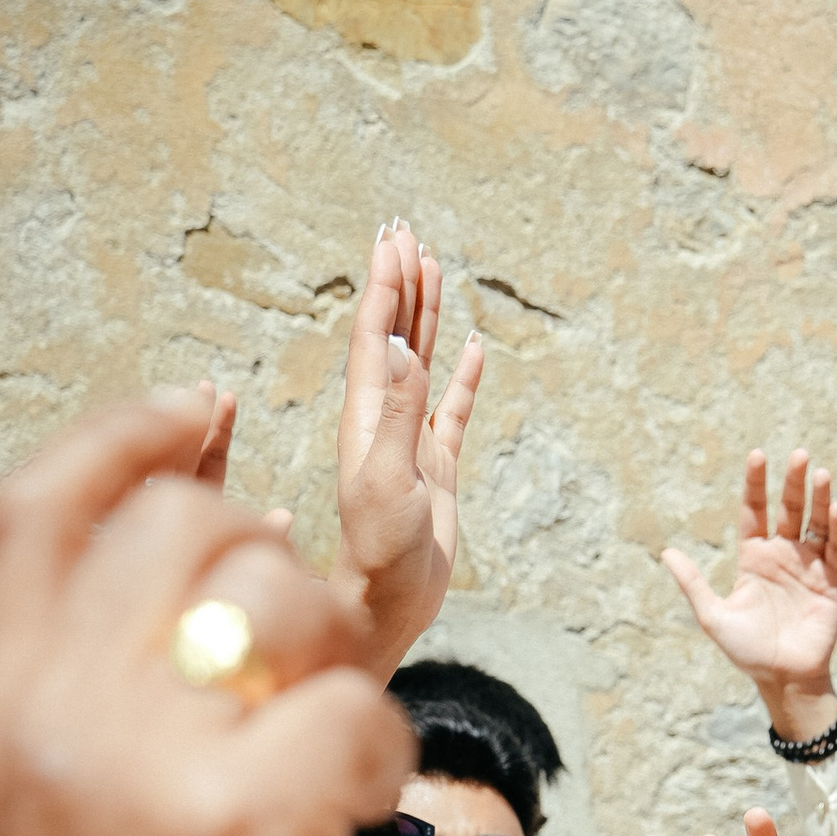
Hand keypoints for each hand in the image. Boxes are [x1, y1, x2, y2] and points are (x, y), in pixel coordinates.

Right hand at [0, 392, 410, 835]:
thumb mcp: (37, 797)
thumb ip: (93, 680)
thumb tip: (208, 533)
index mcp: (1, 701)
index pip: (42, 506)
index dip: (131, 435)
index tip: (205, 411)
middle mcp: (67, 712)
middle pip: (189, 532)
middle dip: (275, 566)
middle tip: (298, 655)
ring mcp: (160, 762)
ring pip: (290, 604)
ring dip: (339, 663)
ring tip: (323, 753)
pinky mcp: (257, 822)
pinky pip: (361, 713)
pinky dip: (381, 755)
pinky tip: (354, 813)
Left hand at [335, 217, 484, 677]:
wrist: (389, 602)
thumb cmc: (379, 549)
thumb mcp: (387, 478)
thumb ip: (397, 411)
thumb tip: (401, 346)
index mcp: (365, 415)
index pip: (375, 335)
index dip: (385, 286)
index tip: (393, 239)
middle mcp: (383, 420)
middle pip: (395, 336)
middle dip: (402, 284)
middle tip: (408, 233)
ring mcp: (410, 441)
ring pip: (422, 363)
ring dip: (427, 317)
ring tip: (435, 271)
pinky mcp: (435, 467)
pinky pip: (452, 410)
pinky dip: (463, 377)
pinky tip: (471, 348)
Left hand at [662, 449, 836, 739]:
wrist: (783, 679)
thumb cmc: (747, 651)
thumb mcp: (714, 616)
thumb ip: (693, 584)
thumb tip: (667, 552)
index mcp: (754, 558)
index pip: (755, 510)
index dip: (756, 484)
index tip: (758, 455)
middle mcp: (783, 556)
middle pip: (789, 510)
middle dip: (794, 483)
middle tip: (800, 455)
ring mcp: (809, 567)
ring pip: (816, 524)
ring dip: (820, 499)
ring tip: (821, 473)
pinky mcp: (831, 584)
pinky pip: (836, 551)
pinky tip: (836, 509)